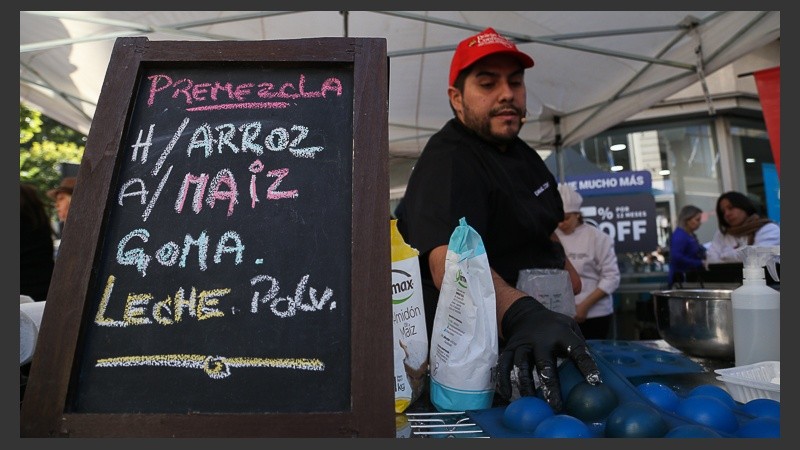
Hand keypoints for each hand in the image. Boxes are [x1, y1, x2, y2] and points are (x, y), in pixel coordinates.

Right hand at [497, 296, 601, 411]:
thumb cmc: (554, 327)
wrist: (525, 314)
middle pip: (544, 363)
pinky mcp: (510, 349)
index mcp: (561, 333)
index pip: (576, 349)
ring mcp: (523, 344)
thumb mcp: (570, 327)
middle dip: (550, 385)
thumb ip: (579, 346)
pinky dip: (503, 380)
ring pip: (522, 366)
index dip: (586, 365)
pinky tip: (507, 394)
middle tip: (556, 406)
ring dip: (526, 385)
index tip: (595, 382)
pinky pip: (503, 365)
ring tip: (532, 401)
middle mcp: (540, 339)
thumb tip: (594, 374)